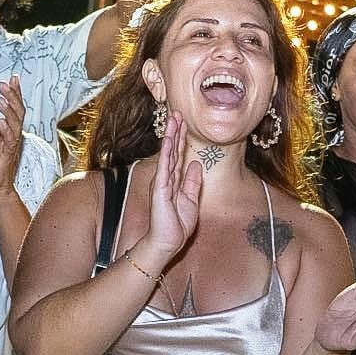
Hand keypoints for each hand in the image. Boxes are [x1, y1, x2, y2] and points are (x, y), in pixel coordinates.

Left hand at [0, 78, 26, 199]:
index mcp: (8, 128)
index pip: (13, 106)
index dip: (14, 92)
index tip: (12, 77)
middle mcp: (14, 134)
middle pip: (18, 111)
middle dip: (12, 96)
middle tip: (5, 83)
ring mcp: (12, 144)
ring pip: (16, 124)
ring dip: (9, 111)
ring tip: (1, 100)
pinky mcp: (8, 155)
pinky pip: (9, 141)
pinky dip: (6, 131)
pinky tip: (1, 122)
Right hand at [136, 111, 201, 263]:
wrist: (167, 242)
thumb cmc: (176, 225)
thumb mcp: (191, 200)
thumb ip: (193, 182)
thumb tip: (196, 164)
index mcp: (174, 181)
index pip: (179, 156)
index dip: (182, 139)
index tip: (184, 123)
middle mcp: (166, 178)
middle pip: (172, 150)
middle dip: (176, 131)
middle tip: (178, 112)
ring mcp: (161, 182)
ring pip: (168, 154)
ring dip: (171, 136)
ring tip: (174, 119)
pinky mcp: (159, 188)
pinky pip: (165, 166)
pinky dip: (167, 152)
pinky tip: (170, 139)